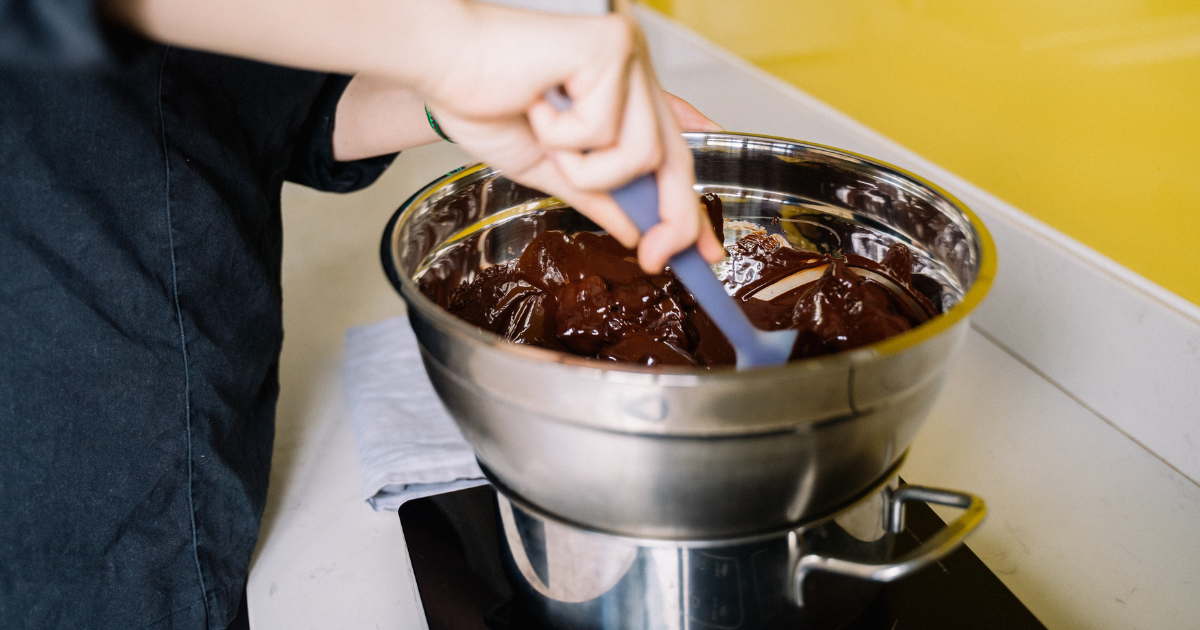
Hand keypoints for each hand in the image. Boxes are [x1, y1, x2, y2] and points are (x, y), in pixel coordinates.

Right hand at [421, 5, 723, 272]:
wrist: (439, 61)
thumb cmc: (481, 96)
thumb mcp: (549, 165)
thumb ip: (596, 195)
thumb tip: (635, 231)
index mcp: (623, 90)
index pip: (672, 155)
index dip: (689, 207)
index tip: (706, 254)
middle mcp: (634, 67)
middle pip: (675, 158)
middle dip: (671, 218)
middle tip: (655, 256)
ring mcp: (626, 55)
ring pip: (640, 153)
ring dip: (585, 166)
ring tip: (545, 134)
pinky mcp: (608, 46)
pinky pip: (605, 129)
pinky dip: (562, 134)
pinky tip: (537, 101)